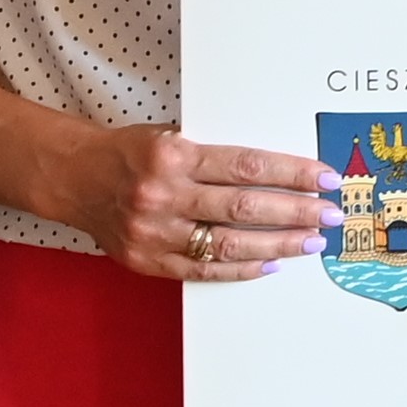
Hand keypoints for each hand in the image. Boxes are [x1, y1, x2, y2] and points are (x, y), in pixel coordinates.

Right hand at [52, 124, 337, 280]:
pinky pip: (203, 270)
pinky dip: (240, 268)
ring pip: (228, 244)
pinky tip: (269, 263)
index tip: (325, 178)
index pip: (247, 166)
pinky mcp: (147, 261)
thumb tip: (281, 174)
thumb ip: (216, 158)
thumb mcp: (171, 137)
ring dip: (277, 245)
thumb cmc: (132, 152)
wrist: (75, 178)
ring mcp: (153, 232)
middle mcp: (163, 194)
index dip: (292, 173)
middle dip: (296, 212)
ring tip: (309, 242)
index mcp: (173, 154)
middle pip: (244, 207)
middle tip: (330, 215)